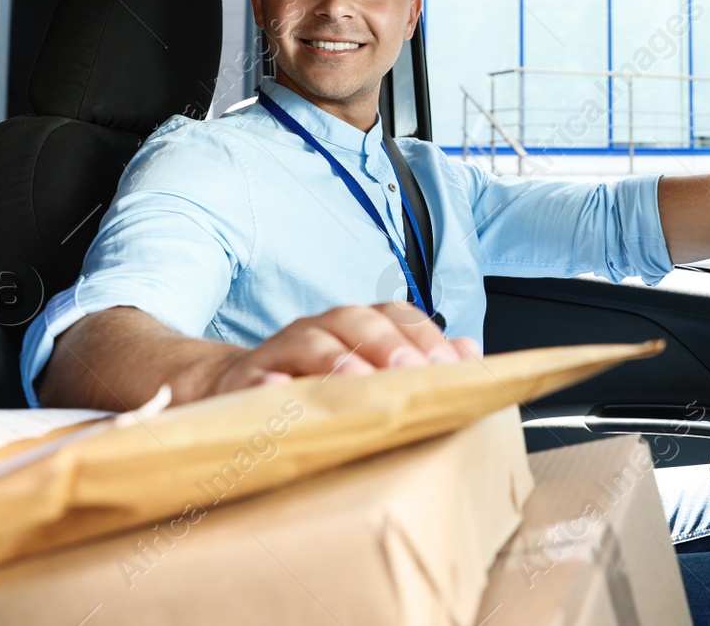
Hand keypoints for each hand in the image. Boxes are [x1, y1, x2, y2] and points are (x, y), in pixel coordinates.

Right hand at [208, 302, 481, 395]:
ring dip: (336, 358)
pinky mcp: (246, 380)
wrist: (240, 391)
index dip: (424, 336)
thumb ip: (420, 362)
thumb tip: (470, 351)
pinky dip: (270, 384)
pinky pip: (257, 378)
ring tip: (358, 380)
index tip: (451, 366)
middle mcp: (322, 328)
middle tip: (412, 373)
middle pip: (356, 320)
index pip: (396, 315)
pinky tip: (284, 393)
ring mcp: (281, 349)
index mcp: (357, 326)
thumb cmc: (318, 385)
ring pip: (309, 341)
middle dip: (388, 344)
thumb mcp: (371, 373)